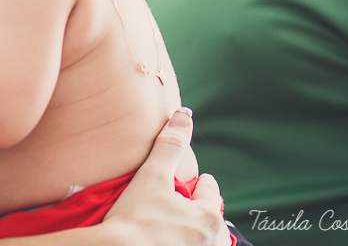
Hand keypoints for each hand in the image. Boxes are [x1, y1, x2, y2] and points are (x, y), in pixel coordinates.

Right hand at [103, 109, 229, 245]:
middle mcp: (213, 242)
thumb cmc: (134, 218)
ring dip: (193, 232)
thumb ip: (170, 145)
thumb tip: (185, 114)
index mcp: (209, 217)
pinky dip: (185, 244)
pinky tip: (166, 240)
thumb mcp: (152, 176)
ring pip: (205, 240)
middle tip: (175, 206)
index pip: (210, 190)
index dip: (196, 183)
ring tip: (171, 227)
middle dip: (196, 210)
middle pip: (210, 217)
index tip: (186, 183)